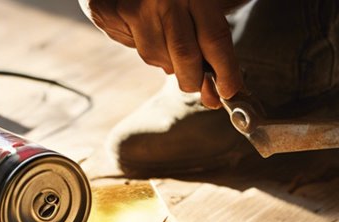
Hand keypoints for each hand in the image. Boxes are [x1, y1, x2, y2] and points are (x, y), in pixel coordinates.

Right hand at [79, 0, 244, 107]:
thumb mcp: (205, 3)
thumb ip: (212, 42)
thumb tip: (213, 95)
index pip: (215, 40)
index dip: (226, 72)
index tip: (230, 92)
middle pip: (186, 56)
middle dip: (194, 79)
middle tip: (196, 82)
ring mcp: (136, 4)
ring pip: (157, 57)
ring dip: (166, 60)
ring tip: (167, 39)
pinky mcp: (108, 11)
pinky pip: (133, 48)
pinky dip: (142, 45)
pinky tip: (144, 27)